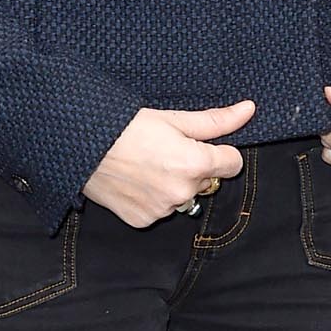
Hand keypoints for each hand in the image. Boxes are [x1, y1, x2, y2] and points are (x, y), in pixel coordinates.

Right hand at [83, 102, 253, 226]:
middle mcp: (181, 192)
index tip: (202, 145)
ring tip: (148, 165)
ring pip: (184, 197)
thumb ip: (216, 121)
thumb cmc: (125, 126)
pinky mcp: (143, 220)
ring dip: (174, 185)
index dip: (221, 152)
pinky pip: (161, 210)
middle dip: (195, 168)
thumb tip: (249, 110)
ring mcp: (162, 209)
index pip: (233, 164)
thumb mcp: (173, 118)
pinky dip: (154, 198)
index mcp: (193, 164)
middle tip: (166, 151)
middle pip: (207, 181)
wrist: (80, 145)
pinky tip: (137, 181)